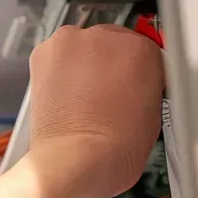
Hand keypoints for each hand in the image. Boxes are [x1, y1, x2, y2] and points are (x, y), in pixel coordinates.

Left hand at [26, 24, 164, 195]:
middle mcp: (107, 36)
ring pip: (82, 48)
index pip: (144, 51)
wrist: (77, 160)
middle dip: (108, 66)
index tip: (131, 85)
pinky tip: (65, 97)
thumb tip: (137, 84)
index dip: (137, 72)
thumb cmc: (116, 149)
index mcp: (143, 49)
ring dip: (83, 66)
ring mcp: (72, 42)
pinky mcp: (43, 54)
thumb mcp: (154, 113)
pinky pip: (56, 57)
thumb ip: (147, 85)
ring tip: (82, 100)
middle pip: (111, 44)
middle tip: (106, 95)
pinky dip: (59, 73)